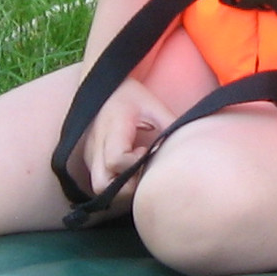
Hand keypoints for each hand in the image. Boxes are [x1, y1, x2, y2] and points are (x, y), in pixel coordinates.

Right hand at [81, 78, 175, 198]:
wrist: (105, 87)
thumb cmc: (132, 96)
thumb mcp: (153, 106)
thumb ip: (169, 126)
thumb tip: (187, 148)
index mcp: (112, 129)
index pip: (116, 160)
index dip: (134, 163)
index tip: (146, 150)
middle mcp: (95, 145)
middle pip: (101, 184)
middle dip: (126, 187)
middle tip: (142, 170)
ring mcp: (90, 154)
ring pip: (98, 188)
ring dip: (119, 188)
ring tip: (136, 171)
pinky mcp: (89, 159)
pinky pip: (99, 181)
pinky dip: (115, 183)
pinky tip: (129, 170)